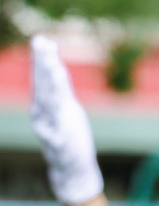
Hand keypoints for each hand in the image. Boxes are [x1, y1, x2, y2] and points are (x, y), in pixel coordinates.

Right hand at [29, 36, 104, 205]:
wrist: (68, 165)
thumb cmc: (67, 133)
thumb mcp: (64, 106)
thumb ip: (57, 86)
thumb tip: (52, 62)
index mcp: (49, 102)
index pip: (45, 78)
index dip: (43, 59)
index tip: (42, 40)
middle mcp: (45, 112)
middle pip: (44, 86)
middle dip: (43, 66)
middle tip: (42, 46)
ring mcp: (51, 127)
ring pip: (49, 105)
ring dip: (51, 86)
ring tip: (54, 69)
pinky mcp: (61, 144)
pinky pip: (57, 135)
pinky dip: (57, 128)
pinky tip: (60, 115)